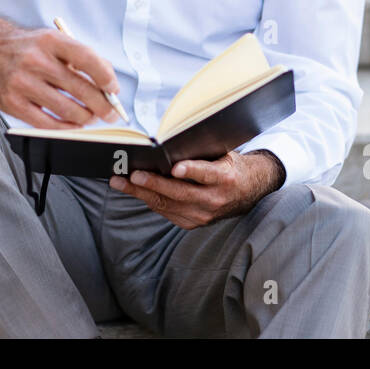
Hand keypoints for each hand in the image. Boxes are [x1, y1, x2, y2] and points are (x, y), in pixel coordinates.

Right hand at [0, 21, 123, 129]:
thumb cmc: (29, 48)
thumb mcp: (54, 41)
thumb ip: (81, 58)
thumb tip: (108, 83)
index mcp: (50, 41)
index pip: (86, 58)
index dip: (105, 76)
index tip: (114, 90)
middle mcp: (35, 60)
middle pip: (79, 88)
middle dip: (102, 105)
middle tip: (111, 113)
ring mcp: (22, 83)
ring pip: (66, 110)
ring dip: (86, 118)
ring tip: (91, 118)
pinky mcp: (12, 103)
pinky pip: (47, 124)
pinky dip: (66, 128)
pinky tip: (74, 126)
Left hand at [109, 150, 282, 228]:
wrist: (249, 192)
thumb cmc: (230, 166)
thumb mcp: (222, 155)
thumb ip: (200, 154)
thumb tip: (167, 145)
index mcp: (225, 178)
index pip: (207, 174)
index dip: (191, 171)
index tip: (174, 167)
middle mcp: (215, 200)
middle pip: (179, 193)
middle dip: (152, 183)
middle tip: (131, 174)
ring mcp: (203, 215)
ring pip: (167, 204)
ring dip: (141, 193)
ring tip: (120, 182)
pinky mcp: (194, 223)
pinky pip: (167, 211)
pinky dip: (149, 200)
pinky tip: (134, 190)